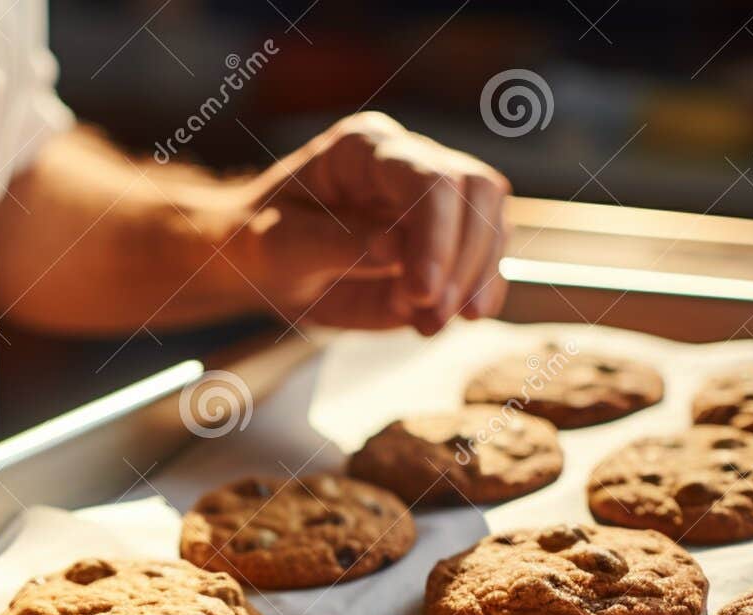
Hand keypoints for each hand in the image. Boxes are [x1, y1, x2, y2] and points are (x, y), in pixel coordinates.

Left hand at [222, 112, 511, 334]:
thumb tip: (397, 251)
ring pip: (491, 221)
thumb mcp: (279, 245)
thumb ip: (336, 245)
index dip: (436, 235)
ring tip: (433, 325)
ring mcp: (432, 201)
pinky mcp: (443, 240)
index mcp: (364, 150)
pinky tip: (461, 318)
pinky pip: (484, 257)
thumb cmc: (261, 242)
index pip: (428, 177)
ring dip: (475, 279)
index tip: (422, 292)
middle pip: (476, 190)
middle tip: (430, 313)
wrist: (262, 261)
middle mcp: (409, 163)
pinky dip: (481, 290)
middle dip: (463, 258)